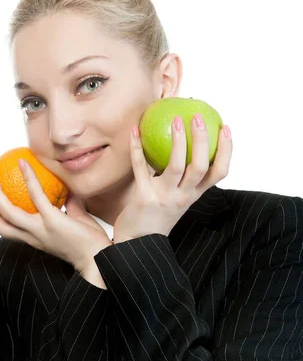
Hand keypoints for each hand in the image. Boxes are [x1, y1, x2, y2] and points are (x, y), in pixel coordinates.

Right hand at [0, 160, 112, 272]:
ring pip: (7, 213)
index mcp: (34, 238)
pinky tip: (24, 163)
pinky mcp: (53, 222)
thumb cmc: (90, 242)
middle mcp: (32, 237)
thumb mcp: (75, 220)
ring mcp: (41, 230)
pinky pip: (37, 196)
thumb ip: (69, 205)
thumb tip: (67, 188)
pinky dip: (28, 178)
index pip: (6, 229)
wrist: (101, 259)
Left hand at [112, 114, 232, 243]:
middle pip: (200, 167)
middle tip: (197, 116)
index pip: (219, 173)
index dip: (226, 151)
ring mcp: (164, 197)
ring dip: (178, 142)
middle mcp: (183, 196)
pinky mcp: (144, 197)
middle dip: (203, 140)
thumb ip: (182, 178)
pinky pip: (141, 168)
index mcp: (194, 195)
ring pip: (176, 167)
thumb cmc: (156, 214)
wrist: (136, 243)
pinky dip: (137, 148)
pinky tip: (134, 130)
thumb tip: (184, 143)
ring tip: (176, 120)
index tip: (226, 128)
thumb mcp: (176, 198)